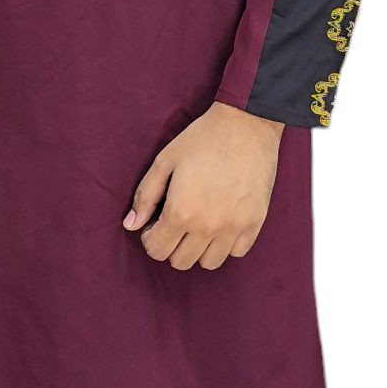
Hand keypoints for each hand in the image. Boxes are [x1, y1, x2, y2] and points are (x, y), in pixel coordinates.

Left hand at [124, 103, 283, 269]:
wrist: (246, 124)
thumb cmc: (202, 138)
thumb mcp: (165, 161)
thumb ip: (145, 196)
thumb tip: (131, 225)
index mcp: (181, 212)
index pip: (157, 250)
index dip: (150, 238)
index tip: (155, 223)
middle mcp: (208, 226)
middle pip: (181, 261)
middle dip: (171, 245)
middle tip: (174, 223)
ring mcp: (234, 227)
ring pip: (209, 263)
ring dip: (198, 249)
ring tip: (197, 225)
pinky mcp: (255, 222)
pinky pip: (237, 252)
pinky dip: (226, 244)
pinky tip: (221, 223)